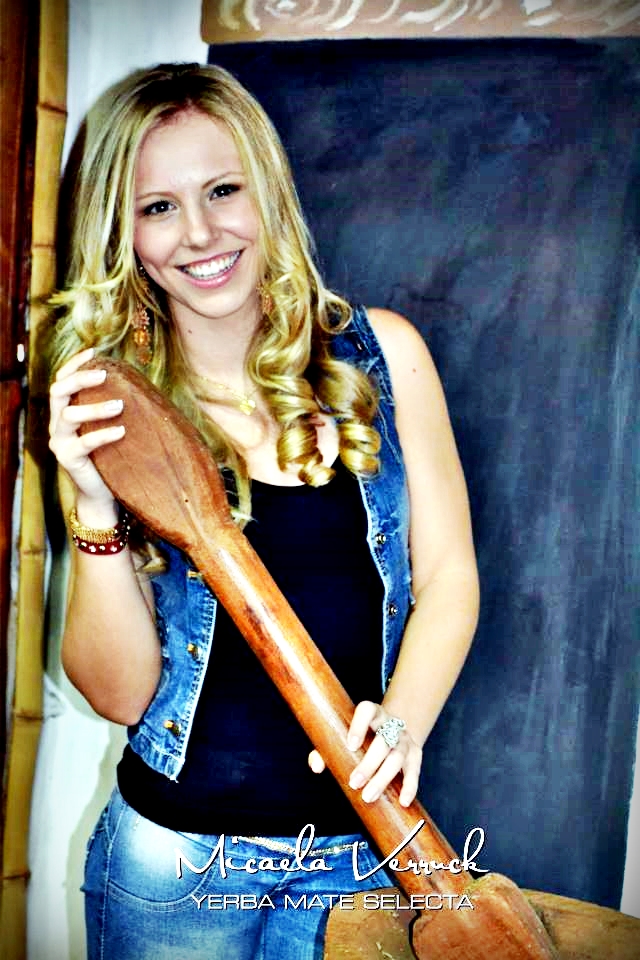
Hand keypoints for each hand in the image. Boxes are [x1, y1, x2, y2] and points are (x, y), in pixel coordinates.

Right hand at [49, 348, 123, 514]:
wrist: (101, 492)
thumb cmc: (110, 455)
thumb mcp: (108, 427)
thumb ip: (112, 407)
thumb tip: (138, 383)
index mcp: (65, 411)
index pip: (61, 380)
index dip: (74, 364)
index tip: (94, 351)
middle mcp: (57, 424)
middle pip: (58, 391)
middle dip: (79, 378)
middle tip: (104, 374)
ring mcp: (60, 442)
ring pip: (68, 415)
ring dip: (95, 408)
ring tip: (119, 405)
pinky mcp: (67, 459)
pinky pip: (83, 443)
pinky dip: (103, 435)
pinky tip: (121, 431)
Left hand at [308, 700, 421, 807]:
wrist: (392, 729)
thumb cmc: (361, 736)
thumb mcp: (345, 735)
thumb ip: (327, 749)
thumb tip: (316, 766)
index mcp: (372, 713)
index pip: (367, 710)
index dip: (359, 726)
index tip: (350, 745)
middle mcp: (390, 723)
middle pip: (383, 741)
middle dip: (369, 764)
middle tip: (354, 783)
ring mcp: (404, 738)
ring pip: (397, 756)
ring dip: (383, 778)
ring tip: (368, 796)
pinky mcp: (415, 754)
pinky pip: (414, 771)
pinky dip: (410, 786)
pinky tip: (403, 801)